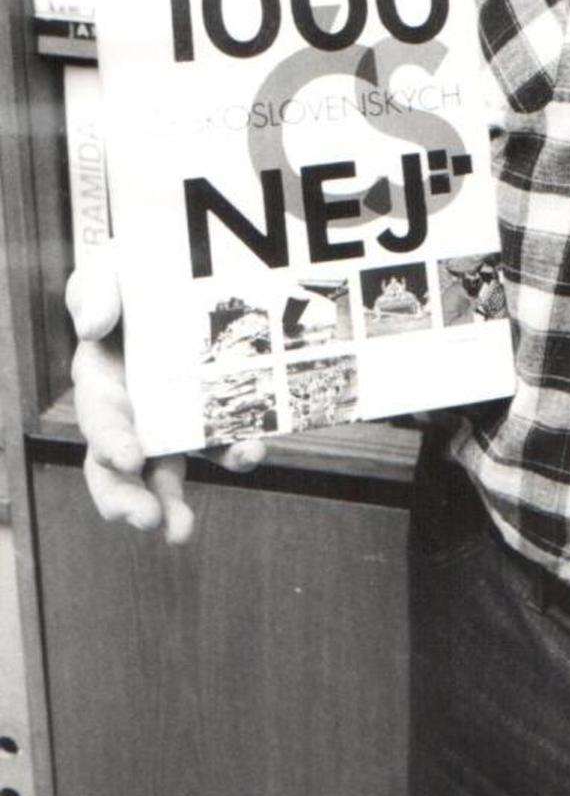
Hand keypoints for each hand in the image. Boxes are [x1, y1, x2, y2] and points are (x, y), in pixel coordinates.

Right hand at [67, 250, 265, 545]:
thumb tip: (93, 328)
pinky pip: (222, 439)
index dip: (111, 441)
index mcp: (103, 382)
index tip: (131, 457)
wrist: (192, 263)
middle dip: (131, 498)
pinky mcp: (216, 411)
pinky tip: (249, 454)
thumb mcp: (110, 268)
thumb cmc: (135, 272)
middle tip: (149, 522)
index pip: (101, 420)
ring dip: (174, 501)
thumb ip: (95, 291)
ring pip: (171, 469)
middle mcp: (136, 412)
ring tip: (181, 532)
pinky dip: (233, 452)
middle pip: (124, 468)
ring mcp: (176, 418)